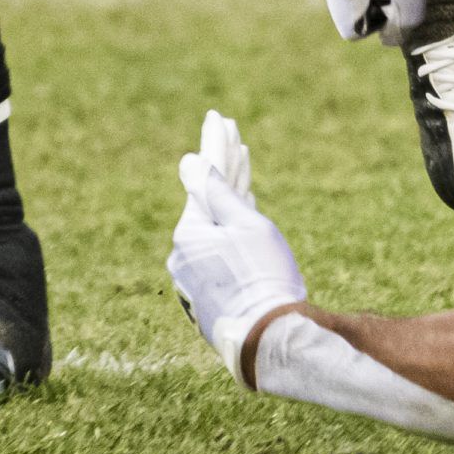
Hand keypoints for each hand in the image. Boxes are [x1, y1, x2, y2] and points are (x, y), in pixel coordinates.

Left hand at [168, 111, 306, 381]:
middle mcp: (184, 254)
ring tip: (240, 164)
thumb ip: (218, 191)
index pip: (205, 178)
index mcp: (190, 232)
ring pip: (215, 224)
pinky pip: (219, 246)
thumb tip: (190, 162)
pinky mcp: (211, 293)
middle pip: (208, 200)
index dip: (216, 145)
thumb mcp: (245, 224)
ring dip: (228, 194)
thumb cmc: (262, 275)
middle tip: (230, 133)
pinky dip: (230, 224)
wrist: (268, 335)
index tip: (217, 117)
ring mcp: (196, 276)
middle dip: (223, 165)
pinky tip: (240, 212)